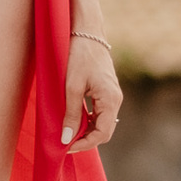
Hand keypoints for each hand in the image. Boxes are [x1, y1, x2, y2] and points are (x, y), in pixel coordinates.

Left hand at [61, 35, 121, 152]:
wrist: (87, 33)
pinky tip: (74, 120)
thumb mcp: (71, 87)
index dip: (85, 144)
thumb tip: (67, 139)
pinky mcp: (106, 91)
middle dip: (86, 140)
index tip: (66, 147)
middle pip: (104, 131)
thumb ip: (71, 114)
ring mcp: (112, 95)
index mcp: (111, 100)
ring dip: (86, 130)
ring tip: (67, 133)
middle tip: (65, 143)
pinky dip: (88, 120)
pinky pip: (100, 113)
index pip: (102, 133)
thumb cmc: (78, 56)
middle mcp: (116, 99)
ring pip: (102, 123)